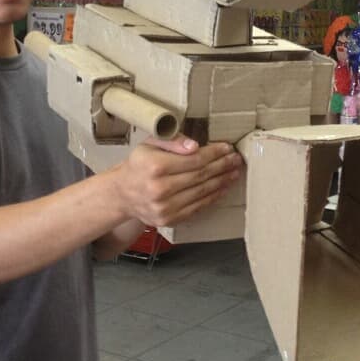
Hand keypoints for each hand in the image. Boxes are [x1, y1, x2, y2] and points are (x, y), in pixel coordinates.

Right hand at [112, 135, 243, 227]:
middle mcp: (159, 189)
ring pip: (202, 192)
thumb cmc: (139, 165)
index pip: (194, 159)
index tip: (227, 148)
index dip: (214, 153)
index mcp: (154, 167)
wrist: (123, 194)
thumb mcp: (150, 144)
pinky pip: (198, 207)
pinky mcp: (169, 220)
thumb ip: (172, 140)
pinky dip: (213, 197)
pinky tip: (222, 188)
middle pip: (201, 176)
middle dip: (222, 166)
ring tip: (233, 172)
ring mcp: (165, 207)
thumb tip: (194, 145)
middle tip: (236, 159)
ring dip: (222, 182)